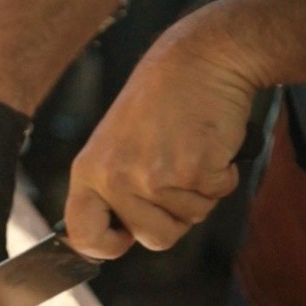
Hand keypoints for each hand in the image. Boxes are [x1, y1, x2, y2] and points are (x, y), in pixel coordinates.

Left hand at [64, 3, 257, 258]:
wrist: (198, 59)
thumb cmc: (159, 103)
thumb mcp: (114, 145)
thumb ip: (112, 190)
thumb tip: (120, 237)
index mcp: (88, 172)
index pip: (83, 235)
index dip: (106, 247)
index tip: (124, 238)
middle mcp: (115, 178)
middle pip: (153, 239)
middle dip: (174, 217)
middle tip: (174, 175)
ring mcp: (153, 176)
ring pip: (189, 220)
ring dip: (199, 192)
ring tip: (188, 150)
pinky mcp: (192, 170)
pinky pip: (216, 196)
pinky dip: (222, 175)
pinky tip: (208, 144)